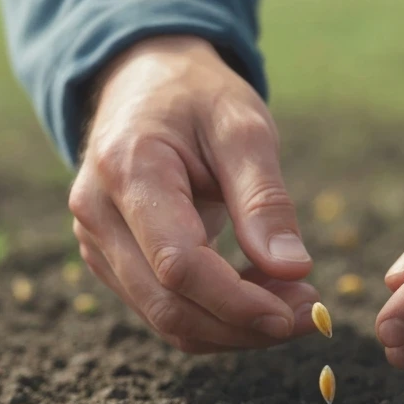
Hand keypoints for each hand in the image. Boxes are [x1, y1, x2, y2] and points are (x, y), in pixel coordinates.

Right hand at [69, 35, 318, 353]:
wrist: (146, 78)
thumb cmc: (198, 96)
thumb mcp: (243, 126)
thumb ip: (264, 199)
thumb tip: (294, 270)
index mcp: (128, 170)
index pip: (178, 264)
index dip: (237, 301)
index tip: (296, 314)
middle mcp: (98, 213)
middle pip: (167, 302)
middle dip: (242, 322)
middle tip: (307, 313)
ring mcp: (96, 240)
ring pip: (163, 315)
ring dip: (231, 325)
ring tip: (291, 302)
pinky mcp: (109, 257)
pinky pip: (160, 305)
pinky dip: (213, 313)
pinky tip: (258, 292)